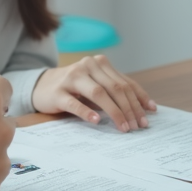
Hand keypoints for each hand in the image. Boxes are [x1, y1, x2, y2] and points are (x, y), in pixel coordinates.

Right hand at [31, 55, 156, 131]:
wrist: (42, 86)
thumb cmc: (76, 87)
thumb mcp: (97, 84)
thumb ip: (117, 91)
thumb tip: (147, 107)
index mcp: (99, 63)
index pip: (124, 83)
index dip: (138, 99)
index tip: (148, 115)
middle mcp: (87, 66)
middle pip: (114, 88)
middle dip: (129, 108)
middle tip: (137, 126)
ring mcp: (71, 78)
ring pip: (98, 93)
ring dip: (114, 112)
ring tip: (123, 127)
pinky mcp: (58, 92)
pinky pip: (75, 103)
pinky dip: (87, 112)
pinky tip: (96, 121)